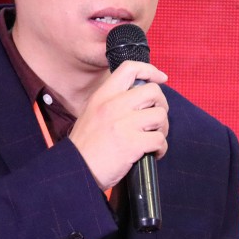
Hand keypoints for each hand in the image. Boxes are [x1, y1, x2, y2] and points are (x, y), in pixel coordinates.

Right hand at [69, 61, 168, 189]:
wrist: (76, 170)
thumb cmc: (85, 146)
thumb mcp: (92, 113)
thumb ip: (112, 103)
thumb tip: (139, 100)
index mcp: (102, 96)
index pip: (130, 68)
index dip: (150, 70)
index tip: (161, 78)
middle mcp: (113, 105)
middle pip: (153, 91)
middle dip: (161, 105)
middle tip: (155, 119)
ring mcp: (123, 124)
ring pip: (160, 116)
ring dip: (162, 129)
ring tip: (153, 139)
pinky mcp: (132, 143)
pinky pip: (160, 140)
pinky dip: (161, 148)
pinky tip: (153, 154)